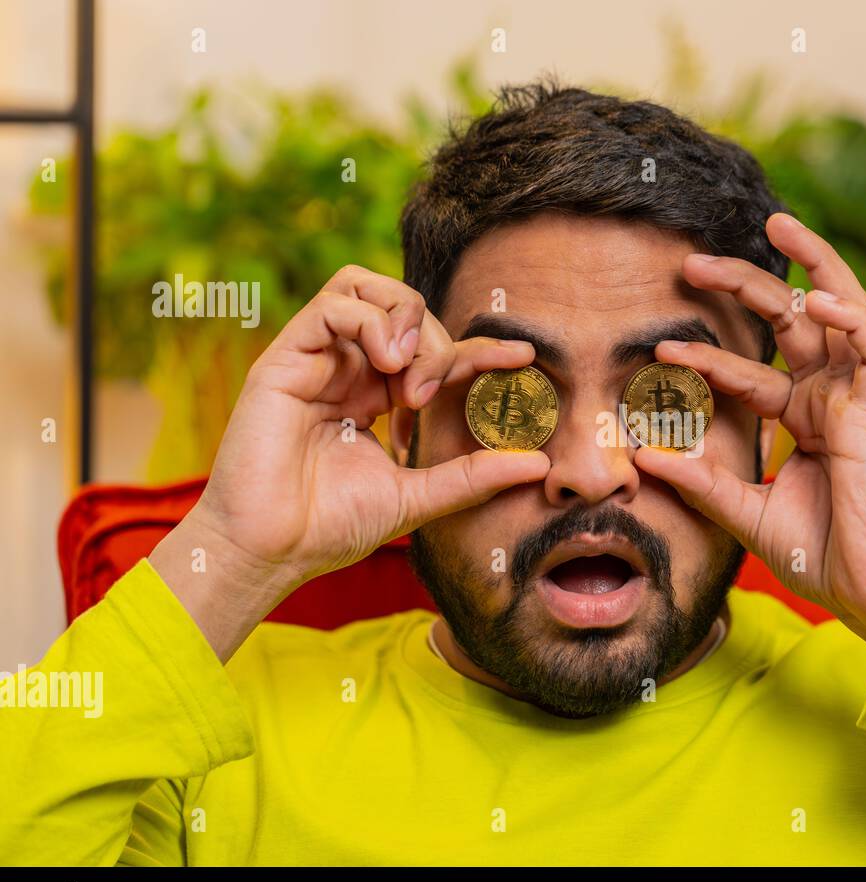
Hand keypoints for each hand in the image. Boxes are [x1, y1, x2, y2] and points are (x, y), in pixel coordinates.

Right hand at [150, 265, 548, 660]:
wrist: (270, 551)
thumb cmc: (330, 528)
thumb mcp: (418, 497)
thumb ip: (473, 476)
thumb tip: (538, 463)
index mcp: (375, 396)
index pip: (435, 351)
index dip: (480, 349)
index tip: (523, 358)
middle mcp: (347, 371)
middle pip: (407, 313)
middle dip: (437, 344)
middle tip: (431, 397)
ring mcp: (316, 361)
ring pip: (366, 288)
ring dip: (404, 316)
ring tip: (410, 369)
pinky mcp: (284, 359)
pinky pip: (333, 305)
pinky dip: (370, 320)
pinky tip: (386, 363)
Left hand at [634, 214, 865, 657]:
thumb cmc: (821, 558)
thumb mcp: (745, 515)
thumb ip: (702, 482)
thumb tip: (644, 454)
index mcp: (802, 420)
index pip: (750, 370)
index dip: (706, 357)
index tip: (658, 349)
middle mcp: (829, 400)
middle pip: (789, 323)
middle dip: (747, 284)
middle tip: (693, 262)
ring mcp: (856, 402)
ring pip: (840, 312)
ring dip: (812, 265)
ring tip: (777, 224)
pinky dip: (850, 319)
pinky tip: (816, 297)